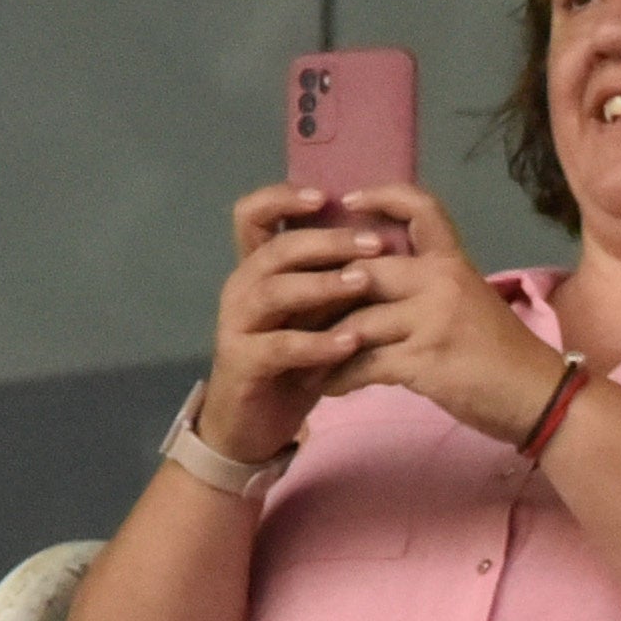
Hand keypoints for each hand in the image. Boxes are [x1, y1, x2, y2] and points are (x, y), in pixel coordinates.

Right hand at [201, 184, 387, 465]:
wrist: (252, 425)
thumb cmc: (290, 363)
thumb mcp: (314, 314)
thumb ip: (333, 280)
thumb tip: (383, 243)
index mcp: (257, 268)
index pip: (254, 214)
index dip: (284, 198)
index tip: (326, 195)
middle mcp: (242, 287)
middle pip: (277, 248)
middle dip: (327, 242)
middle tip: (374, 244)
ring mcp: (237, 324)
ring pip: (274, 290)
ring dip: (322, 284)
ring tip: (363, 283)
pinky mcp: (242, 362)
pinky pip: (278, 346)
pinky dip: (316, 343)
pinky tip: (350, 343)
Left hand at [326, 190, 570, 447]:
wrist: (539, 398)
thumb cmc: (504, 356)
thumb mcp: (472, 304)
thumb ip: (429, 288)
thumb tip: (375, 284)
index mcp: (454, 263)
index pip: (420, 208)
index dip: (382, 196)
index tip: (350, 201)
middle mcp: (441, 281)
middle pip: (364, 271)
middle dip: (325, 294)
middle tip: (296, 309)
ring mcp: (433, 320)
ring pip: (357, 321)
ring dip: (324, 344)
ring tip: (304, 358)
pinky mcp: (425, 360)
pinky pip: (365, 363)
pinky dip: (340, 378)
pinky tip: (328, 386)